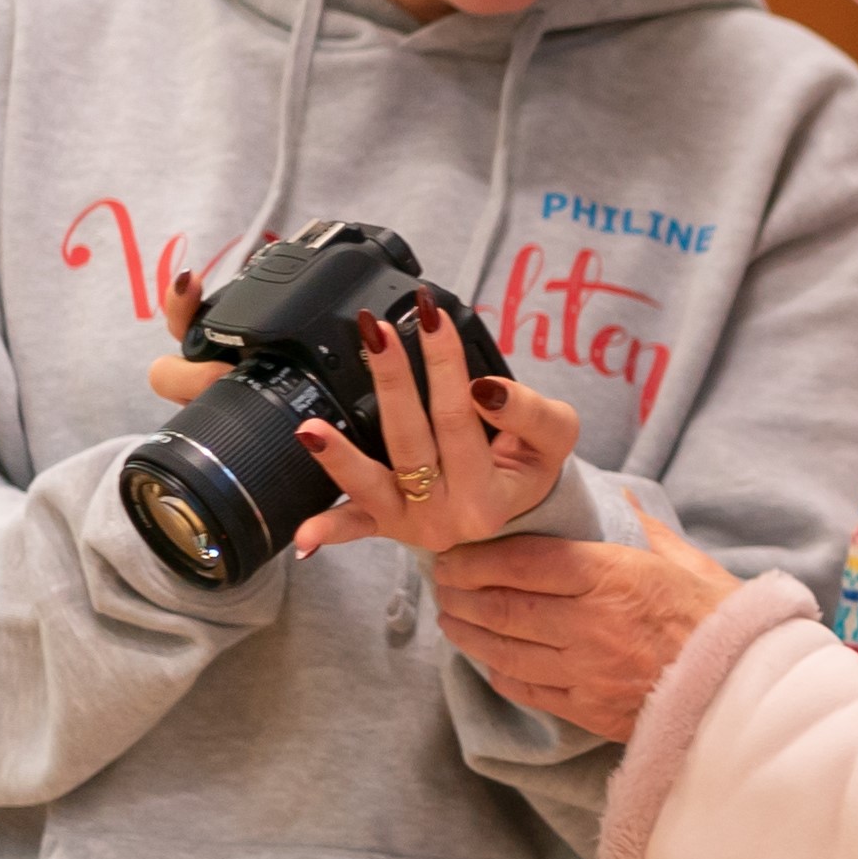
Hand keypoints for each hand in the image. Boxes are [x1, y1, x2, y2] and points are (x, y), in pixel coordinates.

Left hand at [148, 273, 578, 556]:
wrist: (512, 517)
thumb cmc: (527, 467)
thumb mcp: (553, 437)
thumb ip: (529, 412)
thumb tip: (485, 388)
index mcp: (489, 498)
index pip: (463, 420)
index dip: (447, 369)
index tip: (435, 322)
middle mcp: (447, 517)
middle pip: (412, 441)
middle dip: (393, 380)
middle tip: (379, 329)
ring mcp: (410, 522)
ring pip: (372, 482)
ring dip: (339, 455)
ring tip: (312, 428)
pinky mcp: (384, 524)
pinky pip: (354, 525)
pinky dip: (329, 528)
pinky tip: (304, 536)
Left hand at [433, 502, 741, 740]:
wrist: (748, 693)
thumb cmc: (723, 622)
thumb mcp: (687, 562)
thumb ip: (644, 528)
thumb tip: (620, 495)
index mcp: (614, 576)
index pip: (524, 561)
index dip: (480, 556)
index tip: (456, 550)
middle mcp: (589, 623)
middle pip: (503, 606)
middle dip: (461, 593)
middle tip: (442, 581)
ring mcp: (584, 671)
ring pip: (504, 650)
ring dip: (468, 633)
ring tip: (451, 617)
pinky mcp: (587, 710)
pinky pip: (527, 690)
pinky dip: (499, 673)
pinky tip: (488, 660)